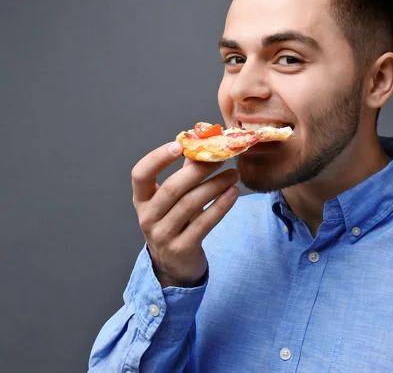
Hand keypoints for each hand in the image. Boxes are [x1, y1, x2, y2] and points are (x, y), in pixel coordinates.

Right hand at [131, 141, 238, 287]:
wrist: (175, 266)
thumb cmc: (176, 223)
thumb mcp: (173, 200)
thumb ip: (185, 173)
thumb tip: (204, 143)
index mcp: (142, 200)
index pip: (140, 174)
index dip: (157, 158)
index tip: (179, 145)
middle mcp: (148, 217)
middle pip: (172, 188)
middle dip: (199, 170)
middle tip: (221, 157)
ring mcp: (163, 235)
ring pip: (191, 204)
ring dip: (215, 185)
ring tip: (234, 174)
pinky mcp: (182, 248)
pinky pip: (204, 223)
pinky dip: (221, 206)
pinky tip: (234, 193)